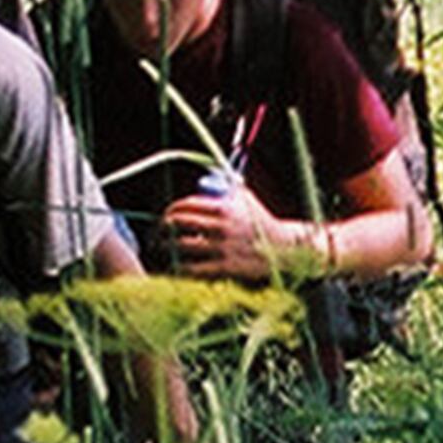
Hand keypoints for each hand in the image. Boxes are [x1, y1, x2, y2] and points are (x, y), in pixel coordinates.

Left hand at [160, 186, 307, 283]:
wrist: (285, 250)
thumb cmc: (262, 223)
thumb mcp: (247, 199)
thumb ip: (227, 186)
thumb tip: (208, 173)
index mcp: (223, 208)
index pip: (185, 205)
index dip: (170, 211)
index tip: (165, 217)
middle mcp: (220, 227)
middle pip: (178, 224)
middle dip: (161, 228)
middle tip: (156, 234)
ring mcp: (222, 248)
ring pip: (181, 247)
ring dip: (166, 248)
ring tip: (160, 250)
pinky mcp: (225, 268)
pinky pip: (193, 269)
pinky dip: (180, 269)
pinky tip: (174, 268)